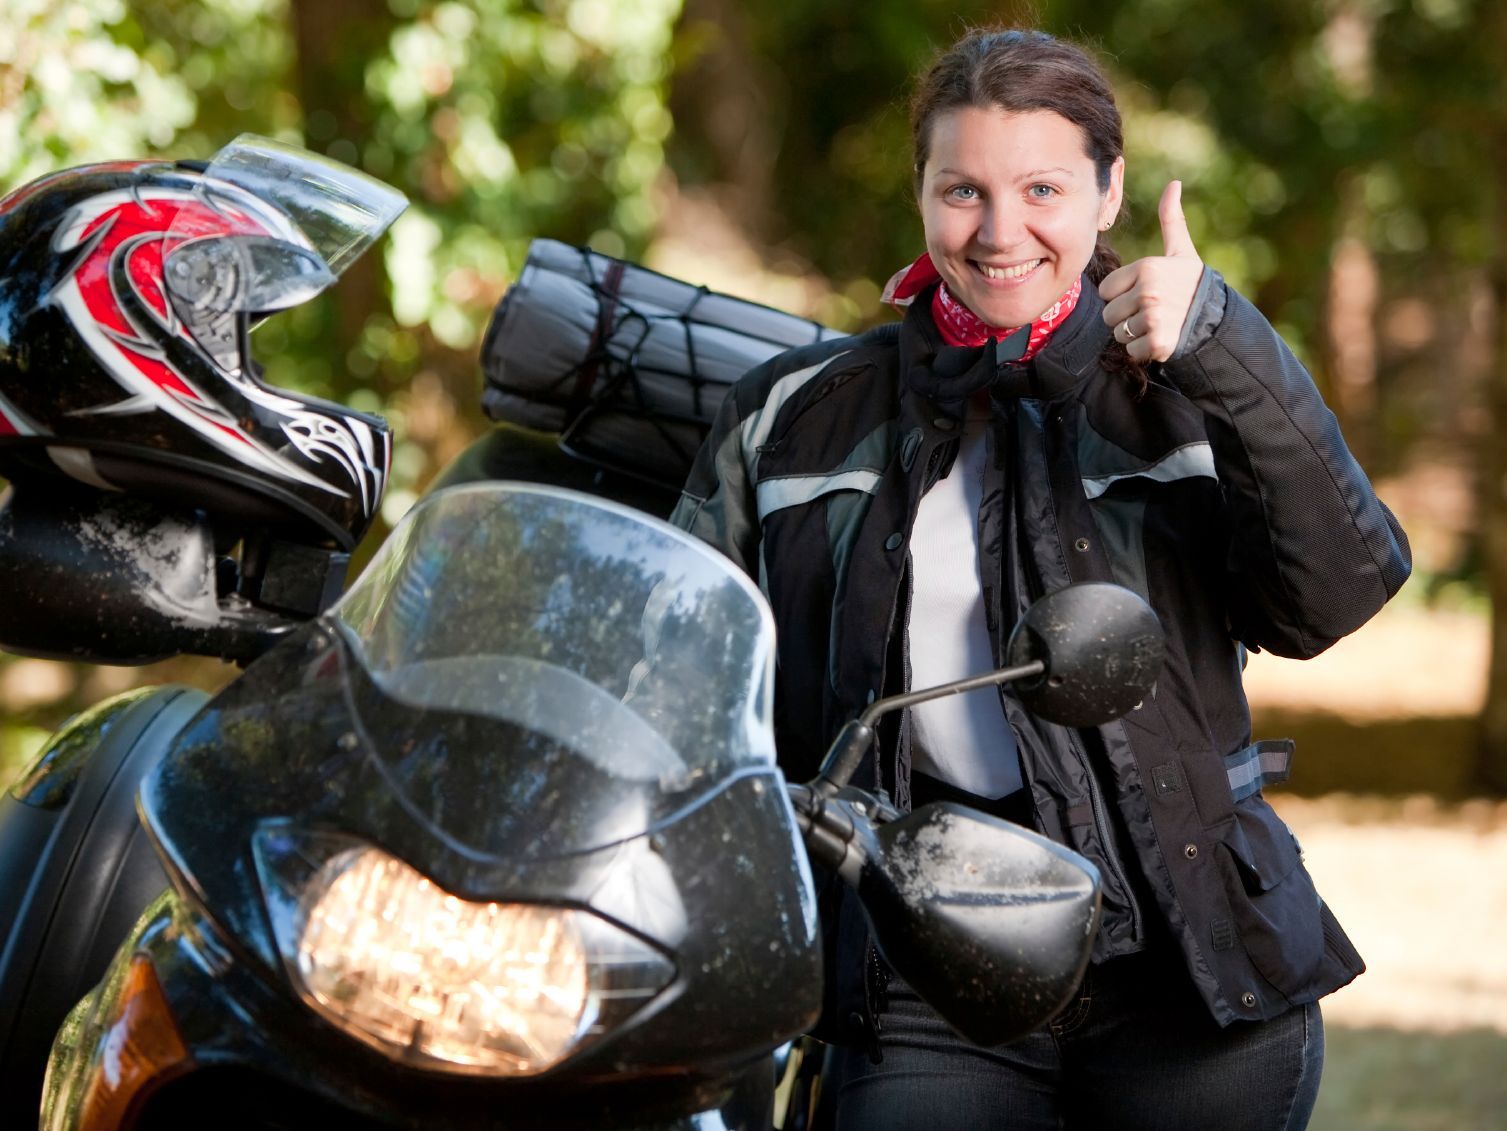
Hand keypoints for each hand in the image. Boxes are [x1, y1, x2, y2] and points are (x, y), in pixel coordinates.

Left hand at [1098, 180, 1204, 362]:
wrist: (1217, 319)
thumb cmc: (1193, 284)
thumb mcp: (1181, 251)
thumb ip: (1171, 220)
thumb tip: (1174, 184)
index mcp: (1147, 267)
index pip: (1105, 290)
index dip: (1120, 294)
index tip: (1143, 292)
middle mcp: (1148, 292)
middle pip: (1108, 314)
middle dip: (1125, 316)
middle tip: (1151, 311)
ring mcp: (1153, 318)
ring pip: (1119, 333)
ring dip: (1134, 334)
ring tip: (1158, 324)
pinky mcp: (1157, 343)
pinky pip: (1131, 351)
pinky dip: (1143, 351)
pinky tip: (1161, 339)